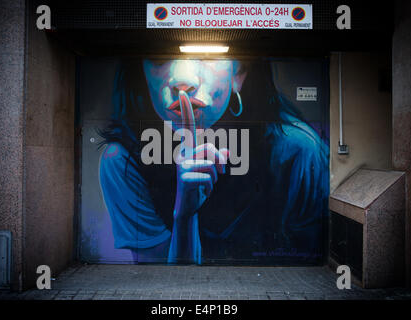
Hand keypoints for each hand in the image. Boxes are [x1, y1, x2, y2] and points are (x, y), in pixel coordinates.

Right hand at [173, 91, 228, 220]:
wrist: (189, 207)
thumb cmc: (199, 186)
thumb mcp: (210, 172)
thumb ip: (218, 161)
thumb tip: (228, 155)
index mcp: (188, 151)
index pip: (188, 127)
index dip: (187, 110)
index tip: (182, 92)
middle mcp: (183, 155)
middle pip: (210, 148)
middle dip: (220, 162)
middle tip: (221, 173)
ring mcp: (182, 166)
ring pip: (211, 164)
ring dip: (215, 178)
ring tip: (208, 185)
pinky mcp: (184, 178)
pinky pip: (208, 176)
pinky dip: (211, 187)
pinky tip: (204, 193)